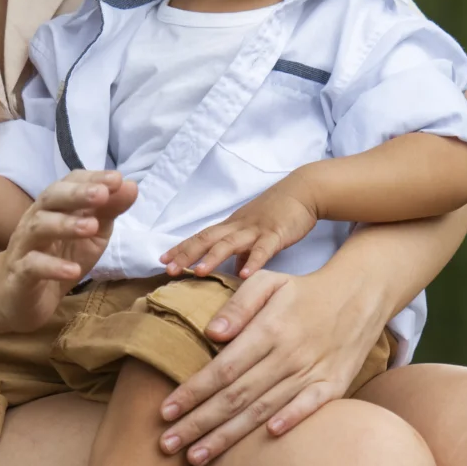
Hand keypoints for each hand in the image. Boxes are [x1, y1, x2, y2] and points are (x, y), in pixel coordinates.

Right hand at [0, 171, 137, 333]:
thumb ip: (108, 211)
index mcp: (54, 207)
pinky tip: (74, 270)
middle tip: (102, 194)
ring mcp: (25, 246)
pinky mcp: (19, 275)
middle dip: (77, 194)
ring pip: (39, 228)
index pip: (69, 183)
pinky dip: (53, 267)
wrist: (19, 297)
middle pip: (50, 199)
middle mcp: (36, 219)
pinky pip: (32, 266)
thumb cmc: (59, 258)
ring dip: (65, 225)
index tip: (117, 179)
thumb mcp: (91, 234)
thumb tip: (130, 186)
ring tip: (91, 227)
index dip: (92, 179)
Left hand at [156, 263, 385, 465]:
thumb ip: (238, 305)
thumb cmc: (303, 291)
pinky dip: (291, 421)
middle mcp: (289, 354)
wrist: (360, 295)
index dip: (192, 392)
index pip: (222, 368)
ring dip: (229, 436)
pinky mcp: (334, 385)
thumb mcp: (268, 282)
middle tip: (168, 445)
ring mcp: (313, 372)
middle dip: (199, 423)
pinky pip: (310, 407)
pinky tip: (266, 439)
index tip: (164, 412)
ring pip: (264, 409)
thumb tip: (211, 333)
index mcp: (269, 330)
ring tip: (197, 456)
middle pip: (236, 396)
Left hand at [160, 176, 318, 279]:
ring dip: (213, 257)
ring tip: (198, 272)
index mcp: (232, 226)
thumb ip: (244, 252)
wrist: (304, 191)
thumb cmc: (279, 212)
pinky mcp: (276, 233)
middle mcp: (239, 227)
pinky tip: (246, 274)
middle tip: (168, 269)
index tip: (162, 260)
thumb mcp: (256, 232)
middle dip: (187, 254)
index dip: (182, 248)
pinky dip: (254, 261)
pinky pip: (264, 249)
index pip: (201, 237)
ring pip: (230, 243)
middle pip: (207, 239)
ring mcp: (256, 229)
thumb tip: (235, 272)